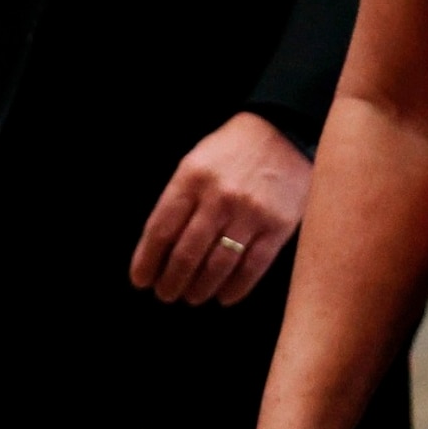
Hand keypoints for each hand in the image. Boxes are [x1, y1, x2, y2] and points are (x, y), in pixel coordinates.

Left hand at [131, 111, 310, 304]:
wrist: (285, 131)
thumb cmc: (233, 150)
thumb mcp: (196, 162)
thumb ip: (179, 199)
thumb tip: (161, 247)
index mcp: (192, 179)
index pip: (161, 230)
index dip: (147, 260)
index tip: (141, 280)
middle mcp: (219, 197)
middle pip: (187, 253)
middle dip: (171, 280)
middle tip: (166, 294)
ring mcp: (250, 213)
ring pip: (217, 265)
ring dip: (200, 288)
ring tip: (192, 296)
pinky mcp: (278, 226)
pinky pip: (252, 266)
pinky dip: (235, 287)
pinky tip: (224, 296)